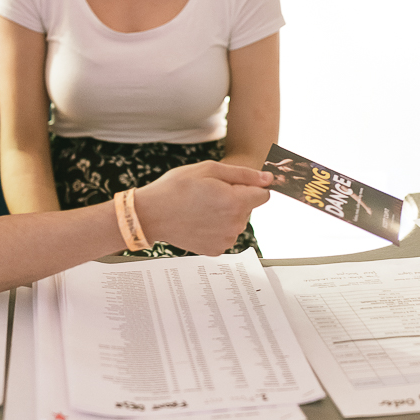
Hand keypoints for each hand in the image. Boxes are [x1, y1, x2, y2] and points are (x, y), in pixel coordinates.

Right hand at [134, 161, 272, 254]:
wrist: (151, 214)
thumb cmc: (176, 188)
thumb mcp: (209, 169)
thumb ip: (244, 174)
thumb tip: (268, 178)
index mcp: (236, 202)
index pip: (264, 194)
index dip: (250, 186)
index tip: (234, 184)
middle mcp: (235, 225)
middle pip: (249, 208)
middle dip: (237, 199)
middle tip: (210, 193)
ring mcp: (226, 240)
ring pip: (237, 222)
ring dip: (227, 214)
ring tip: (202, 207)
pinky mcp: (216, 250)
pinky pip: (226, 234)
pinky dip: (217, 228)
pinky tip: (199, 220)